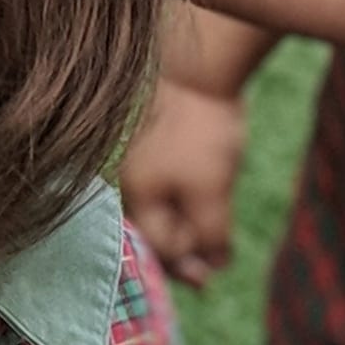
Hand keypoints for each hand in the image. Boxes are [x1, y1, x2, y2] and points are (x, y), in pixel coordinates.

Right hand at [122, 74, 249, 283]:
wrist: (198, 66)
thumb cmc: (200, 131)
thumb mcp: (211, 192)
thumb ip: (208, 235)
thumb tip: (212, 270)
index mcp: (138, 197)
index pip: (157, 249)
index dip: (186, 266)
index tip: (212, 278)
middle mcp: (132, 183)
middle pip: (155, 232)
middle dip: (184, 253)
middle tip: (212, 270)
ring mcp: (142, 162)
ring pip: (162, 208)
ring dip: (187, 228)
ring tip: (212, 242)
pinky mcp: (157, 144)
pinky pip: (168, 185)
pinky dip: (186, 203)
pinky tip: (204, 203)